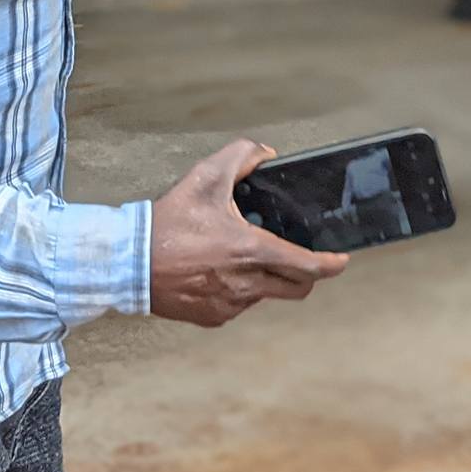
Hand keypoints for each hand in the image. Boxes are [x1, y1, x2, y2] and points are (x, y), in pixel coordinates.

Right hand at [148, 139, 348, 325]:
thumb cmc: (168, 223)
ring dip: (265, 278)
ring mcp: (230, 305)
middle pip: (296, 288)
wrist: (129, 263)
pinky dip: (239, 290)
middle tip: (297, 257)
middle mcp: (246, 284)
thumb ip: (241, 156)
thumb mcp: (205, 177)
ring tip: (241, 257)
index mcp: (251, 251)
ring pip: (265, 295)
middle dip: (305, 274)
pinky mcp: (213, 318)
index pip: (306, 266)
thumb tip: (266, 153)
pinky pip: (239, 306)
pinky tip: (219, 272)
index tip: (341, 260)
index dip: (331, 265)